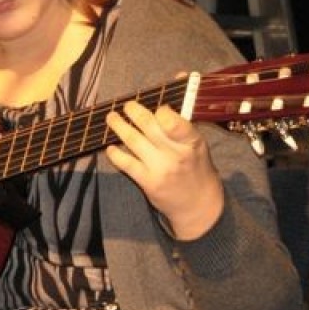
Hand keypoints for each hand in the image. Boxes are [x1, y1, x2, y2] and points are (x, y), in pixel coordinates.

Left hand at [105, 101, 223, 239]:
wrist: (198, 204)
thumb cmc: (195, 168)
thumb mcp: (196, 146)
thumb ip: (180, 128)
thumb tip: (157, 108)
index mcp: (192, 142)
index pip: (175, 123)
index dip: (162, 112)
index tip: (157, 107)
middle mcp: (176, 154)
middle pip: (149, 127)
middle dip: (134, 112)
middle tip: (127, 105)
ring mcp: (160, 168)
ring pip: (134, 141)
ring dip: (119, 127)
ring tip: (111, 118)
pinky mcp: (148, 182)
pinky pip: (127, 164)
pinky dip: (116, 154)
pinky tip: (110, 147)